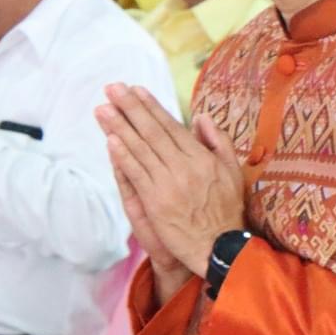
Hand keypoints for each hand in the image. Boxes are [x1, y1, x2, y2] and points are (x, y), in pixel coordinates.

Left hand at [95, 85, 246, 278]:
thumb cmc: (227, 210)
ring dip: (119, 127)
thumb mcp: (233, 171)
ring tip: (102, 109)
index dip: (152, 107)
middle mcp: (186, 166)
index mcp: (203, 158)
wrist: (220, 246)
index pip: (172, 126)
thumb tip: (200, 117)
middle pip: (153, 132)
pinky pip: (136, 173)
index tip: (136, 90)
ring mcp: (169, 183)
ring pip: (140, 149)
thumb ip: (218, 142)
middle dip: (131, 108)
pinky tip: (110, 140)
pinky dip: (123, 155)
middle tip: (112, 88)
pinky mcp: (156, 201)